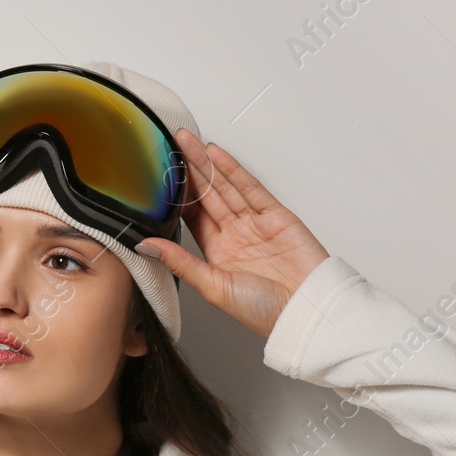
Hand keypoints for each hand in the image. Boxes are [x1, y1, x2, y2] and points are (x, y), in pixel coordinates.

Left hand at [133, 129, 330, 338]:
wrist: (307, 309)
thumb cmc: (266, 311)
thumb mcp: (213, 287)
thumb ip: (180, 262)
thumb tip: (148, 246)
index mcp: (218, 254)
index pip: (192, 217)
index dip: (177, 197)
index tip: (160, 178)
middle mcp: (235, 236)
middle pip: (207, 196)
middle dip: (190, 172)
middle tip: (171, 147)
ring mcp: (255, 224)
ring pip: (226, 187)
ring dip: (207, 165)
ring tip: (188, 143)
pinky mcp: (276, 216)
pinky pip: (251, 188)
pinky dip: (233, 170)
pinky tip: (216, 155)